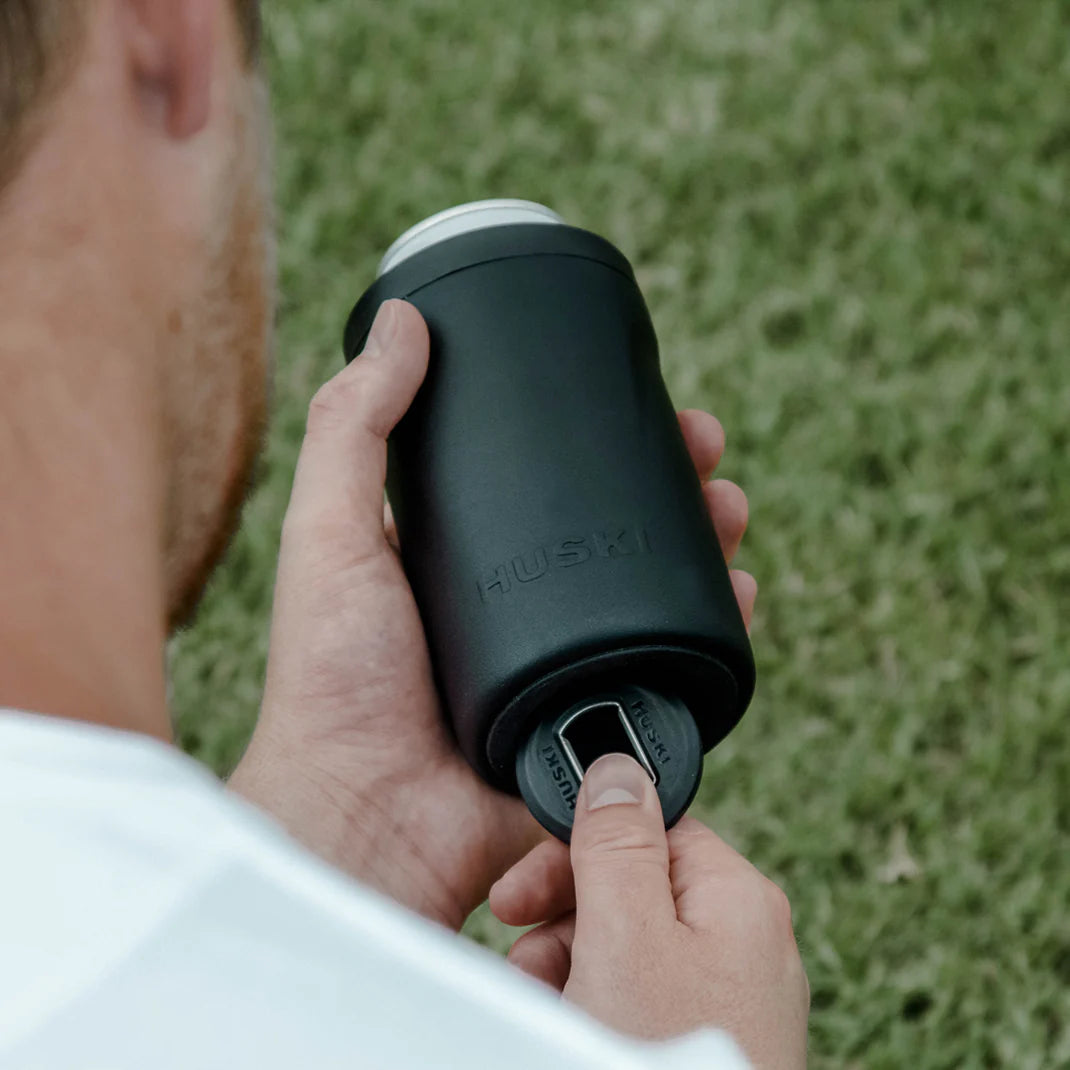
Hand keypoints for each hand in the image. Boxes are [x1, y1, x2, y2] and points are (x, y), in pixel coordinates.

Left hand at [230, 299, 757, 930]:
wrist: (367, 819)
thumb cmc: (331, 683)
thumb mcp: (329, 532)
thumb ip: (352, 428)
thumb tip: (403, 322)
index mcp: (455, 555)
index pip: (537, 475)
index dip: (589, 433)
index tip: (635, 397)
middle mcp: (512, 603)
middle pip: (607, 524)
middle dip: (665, 479)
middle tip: (705, 444)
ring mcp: (558, 659)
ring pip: (648, 588)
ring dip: (699, 542)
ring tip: (731, 506)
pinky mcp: (593, 714)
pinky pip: (665, 665)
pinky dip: (706, 629)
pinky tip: (734, 594)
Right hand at [490, 754, 808, 1067]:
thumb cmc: (659, 1062)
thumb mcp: (625, 937)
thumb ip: (617, 841)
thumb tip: (618, 765)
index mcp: (738, 897)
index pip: (648, 827)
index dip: (575, 849)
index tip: (521, 885)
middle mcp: (744, 941)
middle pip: (635, 883)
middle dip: (565, 910)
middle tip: (516, 940)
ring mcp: (731, 997)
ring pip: (632, 941)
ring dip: (570, 958)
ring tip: (542, 996)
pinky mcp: (709, 1038)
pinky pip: (645, 992)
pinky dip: (596, 997)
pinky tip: (569, 1020)